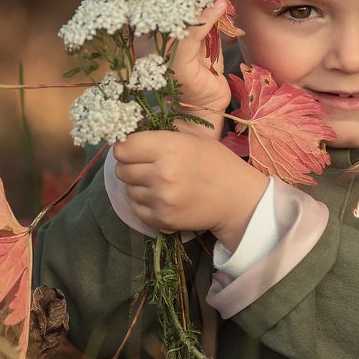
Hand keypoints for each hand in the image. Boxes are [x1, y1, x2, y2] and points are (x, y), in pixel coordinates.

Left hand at [113, 130, 267, 249]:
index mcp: (170, 147)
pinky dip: (143, 204)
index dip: (125, 148)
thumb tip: (127, 139)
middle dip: (129, 167)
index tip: (132, 150)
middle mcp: (162, 173)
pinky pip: (136, 209)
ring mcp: (161, 199)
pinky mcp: (162, 220)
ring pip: (128, 190)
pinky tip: (159, 198)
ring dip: (137, 186)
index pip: (124, 148)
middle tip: (144, 167)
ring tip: (156, 183)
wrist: (237, 199)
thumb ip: (160, 138)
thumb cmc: (216, 163)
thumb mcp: (191, 139)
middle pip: (122, 170)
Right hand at [128, 0, 230, 138]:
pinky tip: (220, 5)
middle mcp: (147, 45)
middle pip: (154, 4)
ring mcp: (159, 56)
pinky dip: (206, 18)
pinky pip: (190, 36)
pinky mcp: (175, 67)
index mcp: (148, 36)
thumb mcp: (200, 42)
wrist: (202, 114)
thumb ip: (200, 18)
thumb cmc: (201, 76)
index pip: (143, 2)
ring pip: (173, 17)